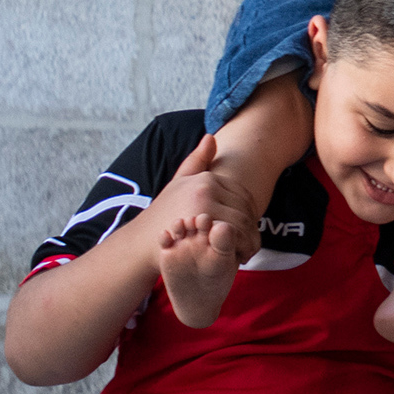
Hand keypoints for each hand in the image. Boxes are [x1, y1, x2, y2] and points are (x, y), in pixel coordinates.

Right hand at [159, 133, 255, 265]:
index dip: (249, 214)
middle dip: (250, 229)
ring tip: (244, 251)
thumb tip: (211, 137)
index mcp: (206, 179)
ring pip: (243, 225)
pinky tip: (236, 257)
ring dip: (249, 240)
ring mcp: (205, 209)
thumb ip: (196, 162)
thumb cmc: (163, 215)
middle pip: (246, 211)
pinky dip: (241, 249)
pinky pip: (235, 239)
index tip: (246, 228)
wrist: (142, 244)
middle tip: (248, 243)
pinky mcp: (205, 231)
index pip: (244, 196)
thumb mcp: (178, 184)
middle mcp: (206, 189)